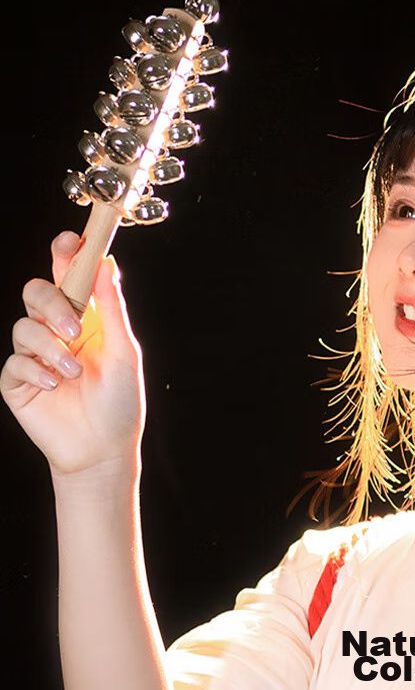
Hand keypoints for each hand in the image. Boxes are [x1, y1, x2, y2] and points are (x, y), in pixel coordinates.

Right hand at [1, 231, 145, 476]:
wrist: (102, 449)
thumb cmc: (119, 402)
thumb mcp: (124, 352)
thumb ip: (112, 309)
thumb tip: (107, 264)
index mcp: (87, 320)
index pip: (70, 278)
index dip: (66, 255)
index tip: (70, 239)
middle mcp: (58, 332)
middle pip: (36, 291)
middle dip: (52, 304)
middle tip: (74, 329)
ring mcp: (35, 355)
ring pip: (23, 326)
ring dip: (50, 347)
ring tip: (73, 372)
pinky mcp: (17, 380)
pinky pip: (15, 361)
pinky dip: (36, 370)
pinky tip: (54, 385)